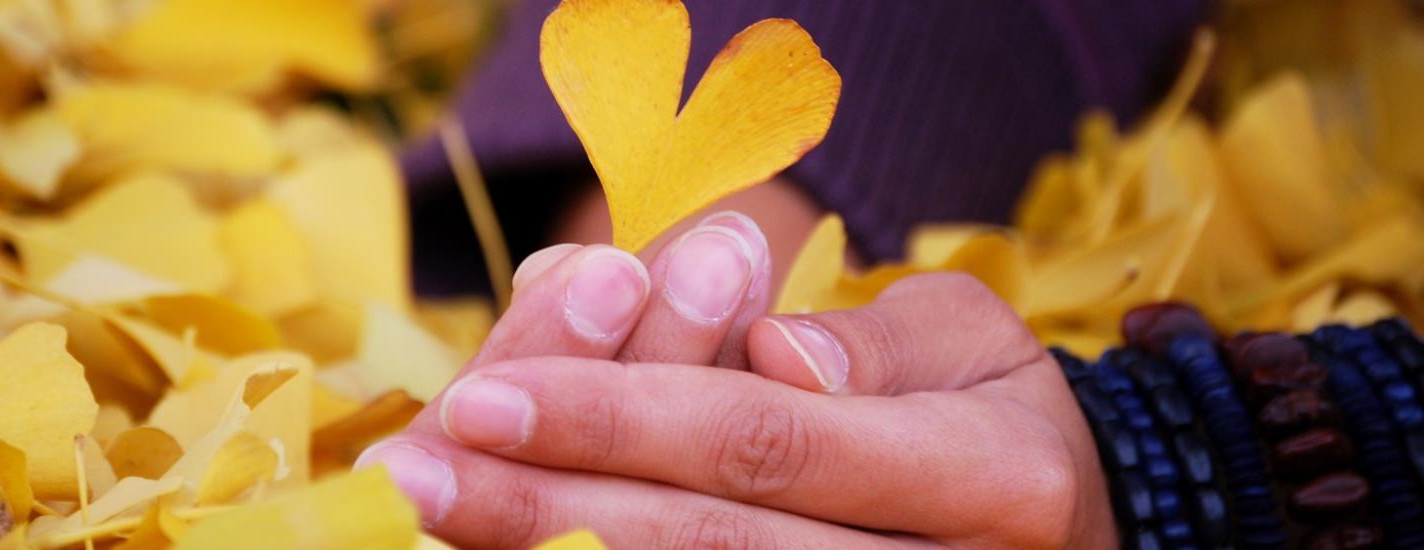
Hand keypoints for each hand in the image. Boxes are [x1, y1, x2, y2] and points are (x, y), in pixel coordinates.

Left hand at [360, 213, 1113, 547]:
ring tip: (438, 519)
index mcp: (983, 477)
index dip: (618, 420)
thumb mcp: (965, 342)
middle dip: (550, 513)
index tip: (485, 398)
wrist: (1063, 527)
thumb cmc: (987, 411)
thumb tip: (774, 355)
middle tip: (418, 475)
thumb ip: (867, 347)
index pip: (763, 443)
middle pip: (711, 547)